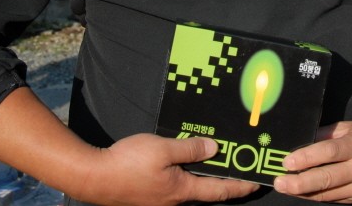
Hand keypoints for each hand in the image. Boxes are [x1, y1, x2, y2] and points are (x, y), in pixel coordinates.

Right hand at [0, 88, 257, 205]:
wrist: (94, 177)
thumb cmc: (128, 163)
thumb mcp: (163, 149)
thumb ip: (190, 149)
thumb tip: (215, 150)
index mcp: (182, 190)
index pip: (220, 191)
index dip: (240, 187)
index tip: (257, 184)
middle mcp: (175, 200)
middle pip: (207, 193)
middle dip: (226, 184)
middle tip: (243, 173)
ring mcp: (162, 200)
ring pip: (191, 190)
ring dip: (207, 180)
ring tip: (219, 166)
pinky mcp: (150, 196)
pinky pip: (177, 187)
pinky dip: (189, 178)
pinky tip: (187, 165)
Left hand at [272, 121, 351, 202]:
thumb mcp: (351, 128)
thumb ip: (326, 135)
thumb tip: (299, 142)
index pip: (329, 152)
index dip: (306, 158)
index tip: (287, 162)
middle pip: (325, 178)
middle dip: (299, 182)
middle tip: (279, 182)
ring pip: (326, 193)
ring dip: (302, 191)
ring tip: (284, 187)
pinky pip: (332, 199)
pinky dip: (315, 195)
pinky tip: (301, 191)